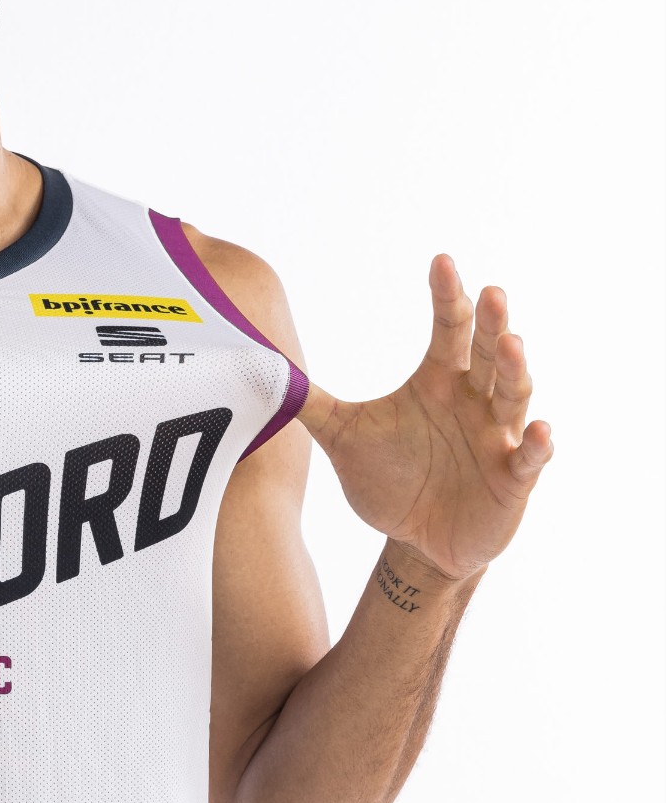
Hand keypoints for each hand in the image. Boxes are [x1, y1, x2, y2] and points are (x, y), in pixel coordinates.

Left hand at [297, 254, 553, 583]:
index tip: (441, 261)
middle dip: (490, 324)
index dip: (446, 296)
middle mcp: (474, 401)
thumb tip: (264, 370)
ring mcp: (498, 438)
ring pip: (513, 396)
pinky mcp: (512, 479)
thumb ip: (310, 403)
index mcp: (438, 382)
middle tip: (490, 292)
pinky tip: (539, 429)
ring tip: (511, 343)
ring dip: (514, 371)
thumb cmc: (388, 480)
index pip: (447, 329)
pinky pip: (530, 458)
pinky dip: (537, 444)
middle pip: (487, 353)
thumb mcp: (343, 437)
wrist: (414, 541)